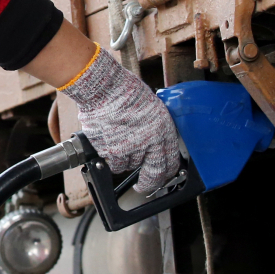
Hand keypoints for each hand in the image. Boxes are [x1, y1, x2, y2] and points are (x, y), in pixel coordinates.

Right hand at [57, 45, 182, 194]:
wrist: (104, 87)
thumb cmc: (126, 91)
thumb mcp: (153, 108)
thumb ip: (156, 129)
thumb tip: (155, 144)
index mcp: (163, 129)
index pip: (170, 163)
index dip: (166, 174)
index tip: (161, 178)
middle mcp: (149, 141)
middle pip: (152, 173)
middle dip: (147, 182)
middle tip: (142, 185)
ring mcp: (129, 147)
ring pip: (128, 166)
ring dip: (124, 160)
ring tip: (119, 141)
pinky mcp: (110, 151)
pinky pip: (111, 163)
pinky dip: (109, 157)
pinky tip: (109, 141)